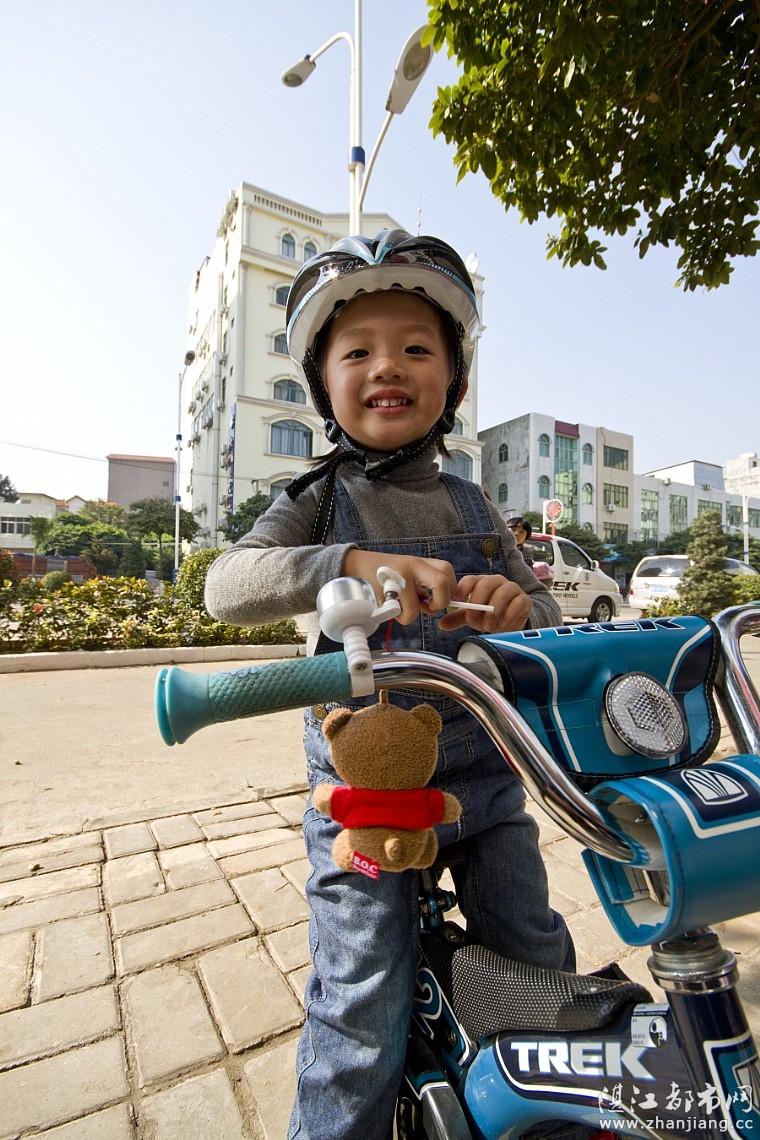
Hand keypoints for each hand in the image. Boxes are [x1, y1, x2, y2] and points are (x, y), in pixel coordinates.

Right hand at [341, 549, 457, 625]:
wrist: (355, 565)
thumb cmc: (385, 573)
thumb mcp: (408, 572)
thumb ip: (424, 585)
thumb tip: (437, 606)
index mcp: (420, 562)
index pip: (447, 571)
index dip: (450, 589)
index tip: (441, 600)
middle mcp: (411, 566)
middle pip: (441, 582)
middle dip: (440, 602)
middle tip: (429, 607)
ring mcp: (397, 578)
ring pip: (415, 607)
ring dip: (409, 615)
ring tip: (400, 608)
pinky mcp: (383, 592)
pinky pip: (397, 613)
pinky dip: (395, 616)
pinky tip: (388, 607)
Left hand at [437, 574, 532, 633]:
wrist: (510, 622)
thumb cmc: (488, 615)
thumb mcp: (471, 617)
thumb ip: (457, 618)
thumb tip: (441, 624)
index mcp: (481, 582)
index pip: (470, 580)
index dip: (462, 590)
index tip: (456, 602)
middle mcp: (496, 582)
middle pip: (486, 584)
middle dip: (477, 601)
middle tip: (471, 619)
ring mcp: (511, 588)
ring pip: (502, 592)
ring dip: (493, 610)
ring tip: (487, 626)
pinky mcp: (524, 599)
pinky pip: (518, 602)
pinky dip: (510, 613)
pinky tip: (503, 624)